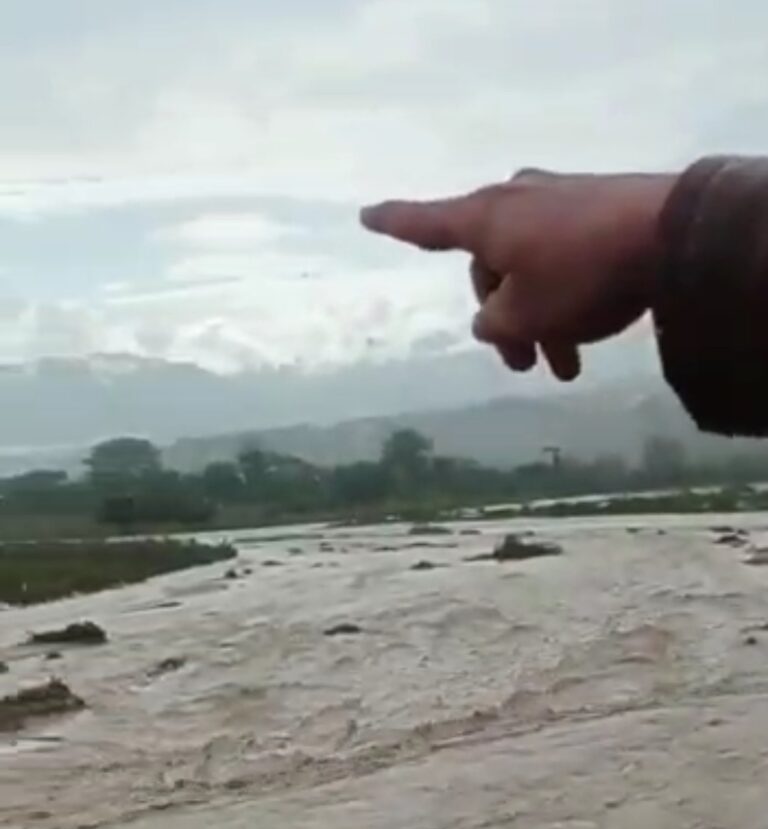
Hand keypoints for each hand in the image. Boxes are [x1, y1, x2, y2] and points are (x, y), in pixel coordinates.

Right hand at [361, 169, 675, 380]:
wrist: (670, 235)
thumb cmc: (581, 277)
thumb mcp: (526, 316)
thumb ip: (495, 325)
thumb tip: (491, 321)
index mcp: (484, 220)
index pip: (425, 225)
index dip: (394, 224)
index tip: (365, 216)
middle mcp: (514, 202)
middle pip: (489, 269)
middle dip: (504, 322)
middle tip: (523, 366)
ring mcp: (557, 201)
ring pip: (530, 271)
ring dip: (540, 322)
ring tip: (566, 370)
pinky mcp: (596, 209)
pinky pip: (563, 260)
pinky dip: (566, 298)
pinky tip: (588, 334)